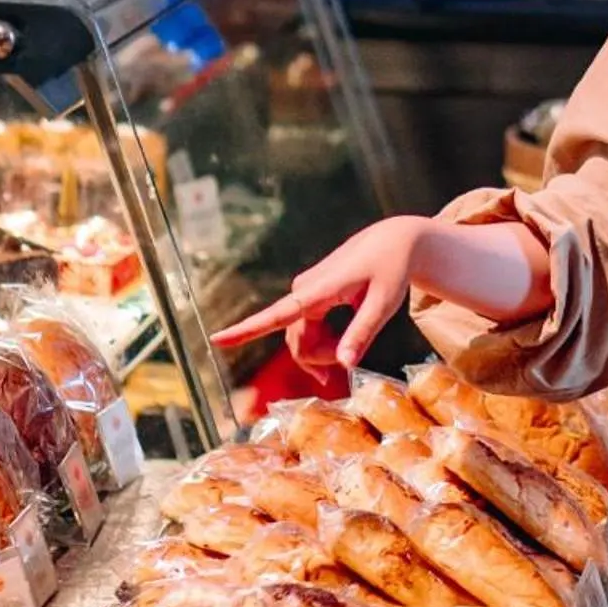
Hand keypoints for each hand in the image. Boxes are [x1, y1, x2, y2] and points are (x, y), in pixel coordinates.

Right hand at [210, 214, 427, 382]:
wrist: (391, 241)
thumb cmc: (390, 269)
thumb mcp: (384, 304)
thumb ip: (362, 334)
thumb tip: (345, 365)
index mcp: (319, 290)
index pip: (277, 314)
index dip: (246, 330)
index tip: (216, 339)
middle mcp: (303, 290)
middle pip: (297, 343)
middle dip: (320, 360)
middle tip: (351, 363)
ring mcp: (303, 293)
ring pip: (299, 339)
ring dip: (321, 353)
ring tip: (350, 352)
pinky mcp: (307, 296)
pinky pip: (304, 330)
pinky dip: (320, 344)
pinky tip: (339, 347)